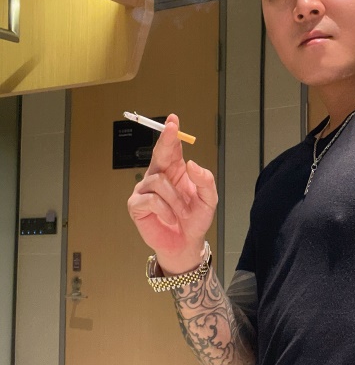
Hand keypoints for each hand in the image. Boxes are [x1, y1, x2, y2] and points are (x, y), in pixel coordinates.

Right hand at [127, 114, 216, 272]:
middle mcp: (158, 176)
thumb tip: (192, 164)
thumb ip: (205, 181)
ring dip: (174, 199)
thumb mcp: (208, 200)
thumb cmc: (195, 219)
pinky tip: (169, 217)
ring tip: (180, 212)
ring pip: (158, 182)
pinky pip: (151, 200)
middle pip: (159, 154)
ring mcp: (145, 189)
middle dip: (165, 141)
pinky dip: (165, 210)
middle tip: (172, 129)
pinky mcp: (137, 204)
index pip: (172, 148)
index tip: (173, 120)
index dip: (171, 134)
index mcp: (175, 171)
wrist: (186, 243)